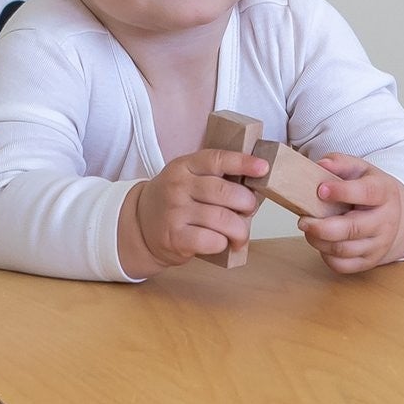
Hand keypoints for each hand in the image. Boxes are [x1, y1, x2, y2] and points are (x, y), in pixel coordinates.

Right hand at [118, 148, 264, 276]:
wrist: (139, 227)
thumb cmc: (174, 202)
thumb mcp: (187, 179)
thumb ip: (214, 178)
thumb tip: (254, 187)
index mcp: (184, 167)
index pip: (216, 159)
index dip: (243, 163)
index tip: (263, 168)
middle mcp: (178, 187)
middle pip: (225, 192)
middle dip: (247, 203)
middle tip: (249, 210)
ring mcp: (175, 212)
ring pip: (223, 219)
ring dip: (240, 229)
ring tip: (240, 234)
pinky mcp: (175, 238)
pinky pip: (212, 240)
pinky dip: (224, 243)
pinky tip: (221, 242)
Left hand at [300, 154, 403, 273]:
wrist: (393, 215)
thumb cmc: (370, 190)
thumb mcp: (360, 169)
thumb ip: (340, 163)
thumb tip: (321, 165)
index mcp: (384, 192)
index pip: (367, 193)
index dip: (344, 192)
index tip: (320, 190)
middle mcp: (385, 221)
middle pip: (353, 229)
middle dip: (322, 227)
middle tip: (302, 220)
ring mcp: (379, 244)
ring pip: (344, 249)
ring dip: (319, 241)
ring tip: (308, 228)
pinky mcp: (370, 261)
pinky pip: (343, 265)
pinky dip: (326, 255)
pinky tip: (321, 242)